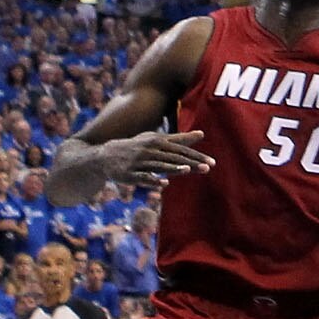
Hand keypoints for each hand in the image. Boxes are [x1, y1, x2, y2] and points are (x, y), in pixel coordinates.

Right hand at [95, 129, 211, 190]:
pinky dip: (153, 180)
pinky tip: (164, 184)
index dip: (197, 155)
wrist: (106, 156)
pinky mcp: (129, 174)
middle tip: (207, 167)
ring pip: (159, 165)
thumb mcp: (157, 140)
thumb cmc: (138, 147)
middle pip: (173, 157)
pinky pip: (143, 178)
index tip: (212, 162)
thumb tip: (202, 134)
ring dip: (173, 168)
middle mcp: (149, 150)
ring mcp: (139, 162)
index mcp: (158, 141)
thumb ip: (180, 138)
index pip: (182, 149)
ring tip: (187, 170)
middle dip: (190, 162)